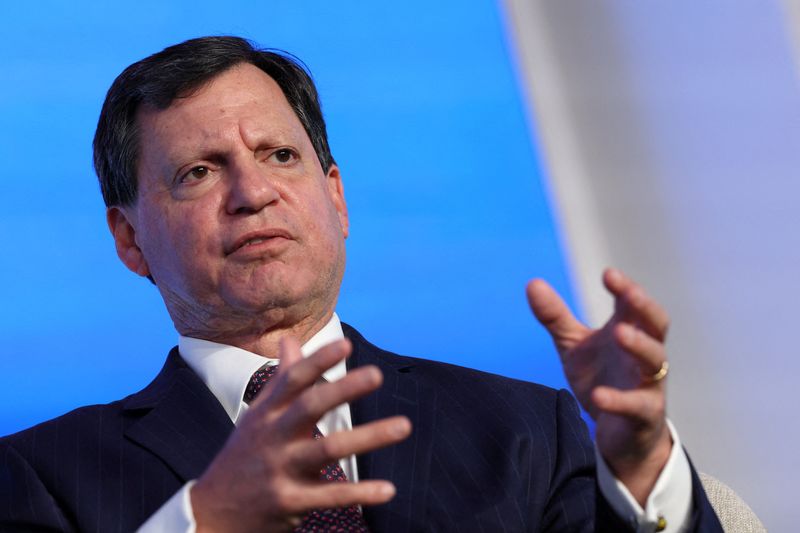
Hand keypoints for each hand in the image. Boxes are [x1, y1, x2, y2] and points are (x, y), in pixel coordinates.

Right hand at [191, 337, 411, 532]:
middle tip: (377, 373)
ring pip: (328, 449)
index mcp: (266, 412)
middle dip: (343, 388)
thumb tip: (289, 339)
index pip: (292, 380)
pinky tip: (388, 489)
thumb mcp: (257, 416)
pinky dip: (361, 493)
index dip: (318, 360)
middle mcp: (272, 436)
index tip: (346, 344)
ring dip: (369, 437)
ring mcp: (279, 469)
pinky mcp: (289, 502)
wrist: (211, 513)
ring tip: (404, 425)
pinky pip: (330, 496)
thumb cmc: (245, 455)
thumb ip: (281, 379)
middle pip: (309, 406)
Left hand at [527, 268, 671, 504]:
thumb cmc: (602, 379)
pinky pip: (637, 405)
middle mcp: (644, 355)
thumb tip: (532, 283)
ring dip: (639, 345)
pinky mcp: (644, 415)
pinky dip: (619, 400)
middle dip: (644, 307)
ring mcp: (649, 384)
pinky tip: (600, 395)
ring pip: (655, 361)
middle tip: (629, 293)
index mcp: (630, 332)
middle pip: (656, 325)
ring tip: (619, 333)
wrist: (620, 435)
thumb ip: (556, 317)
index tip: (608, 274)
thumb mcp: (574, 346)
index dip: (626, 288)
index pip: (634, 304)